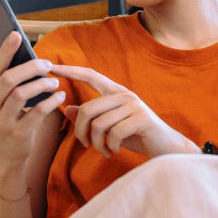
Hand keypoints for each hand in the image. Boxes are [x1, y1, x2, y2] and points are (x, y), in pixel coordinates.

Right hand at [0, 32, 66, 165]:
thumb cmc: (1, 120)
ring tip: (54, 82)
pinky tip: (59, 96)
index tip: (16, 35)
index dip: (4, 50)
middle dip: (30, 67)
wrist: (5, 155)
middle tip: (47, 64)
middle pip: (8, 79)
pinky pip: (37, 112)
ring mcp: (3, 121)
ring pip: (21, 94)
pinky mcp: (19, 133)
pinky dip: (51, 102)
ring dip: (41, 84)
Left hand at [50, 65, 196, 158]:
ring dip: (97, 144)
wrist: (166, 150)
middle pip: (87, 109)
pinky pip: (113, 133)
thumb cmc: (137, 137)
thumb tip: (67, 109)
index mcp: (116, 93)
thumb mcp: (110, 128)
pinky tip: (115, 151)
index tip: (51, 66)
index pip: (91, 75)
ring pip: (98, 124)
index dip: (70, 70)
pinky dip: (111, 147)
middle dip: (81, 132)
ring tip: (105, 151)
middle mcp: (125, 95)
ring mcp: (134, 105)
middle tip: (86, 145)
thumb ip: (91, 118)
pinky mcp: (141, 119)